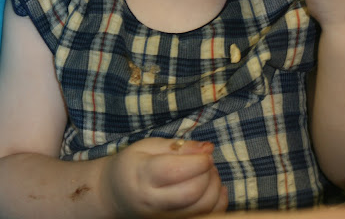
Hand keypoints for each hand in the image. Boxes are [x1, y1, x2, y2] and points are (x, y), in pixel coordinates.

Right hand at [100, 137, 227, 217]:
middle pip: (193, 192)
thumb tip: (207, 148)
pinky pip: (205, 217)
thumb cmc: (132, 165)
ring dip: (214, 187)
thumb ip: (179, 146)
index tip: (205, 152)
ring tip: (208, 173)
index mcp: (144, 176)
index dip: (200, 160)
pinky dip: (217, 202)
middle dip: (208, 173)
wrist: (114, 195)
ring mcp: (164, 218)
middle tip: (206, 161)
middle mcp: (154, 202)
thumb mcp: (149, 146)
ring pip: (202, 208)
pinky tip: (213, 187)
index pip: (178, 171)